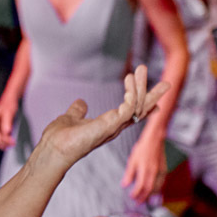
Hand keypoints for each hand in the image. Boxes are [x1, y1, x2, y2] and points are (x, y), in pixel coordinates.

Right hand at [0, 96, 17, 148]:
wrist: (8, 101)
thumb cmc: (8, 105)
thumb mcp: (9, 112)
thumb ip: (7, 122)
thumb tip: (6, 132)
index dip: (3, 140)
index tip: (12, 142)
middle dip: (3, 142)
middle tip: (13, 144)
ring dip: (3, 143)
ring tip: (11, 145)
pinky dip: (3, 140)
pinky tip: (9, 142)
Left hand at [35, 66, 168, 171]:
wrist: (53, 148)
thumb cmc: (60, 138)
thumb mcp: (72, 118)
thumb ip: (78, 111)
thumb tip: (81, 102)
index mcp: (108, 125)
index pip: (132, 113)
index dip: (144, 104)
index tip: (157, 97)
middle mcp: (115, 127)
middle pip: (140, 109)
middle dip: (151, 94)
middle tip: (164, 80)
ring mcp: (114, 127)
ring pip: (136, 106)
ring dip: (141, 87)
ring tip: (141, 69)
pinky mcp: (109, 125)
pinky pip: (128, 109)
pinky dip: (131, 96)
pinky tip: (129, 82)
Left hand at [121, 128, 167, 202]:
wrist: (154, 140)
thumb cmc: (142, 149)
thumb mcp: (132, 160)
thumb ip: (129, 174)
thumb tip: (124, 185)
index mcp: (145, 170)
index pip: (141, 186)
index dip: (136, 194)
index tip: (132, 197)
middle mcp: (154, 172)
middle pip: (150, 190)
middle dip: (144, 198)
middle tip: (138, 202)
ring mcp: (160, 172)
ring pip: (157, 188)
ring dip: (151, 195)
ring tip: (145, 199)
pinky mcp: (164, 170)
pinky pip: (161, 183)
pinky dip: (157, 189)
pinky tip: (153, 191)